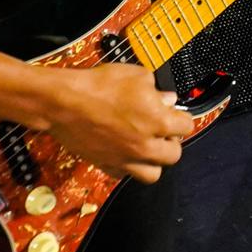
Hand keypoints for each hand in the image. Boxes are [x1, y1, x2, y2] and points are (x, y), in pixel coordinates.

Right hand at [41, 63, 193, 183]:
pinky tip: (124, 151)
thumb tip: (168, 100)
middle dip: (171, 142)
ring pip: (153, 174)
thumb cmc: (100, 85)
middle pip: (174, 155)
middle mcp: (146, 145)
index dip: (180, 118)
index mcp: (159, 121)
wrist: (64, 102)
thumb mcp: (137, 76)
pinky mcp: (106, 165)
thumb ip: (158, 91)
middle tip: (161, 131)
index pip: (187, 127)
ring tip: (146, 146)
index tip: (173, 113)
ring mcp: (125, 159)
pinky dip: (128, 167)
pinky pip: (124, 175)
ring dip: (153, 161)